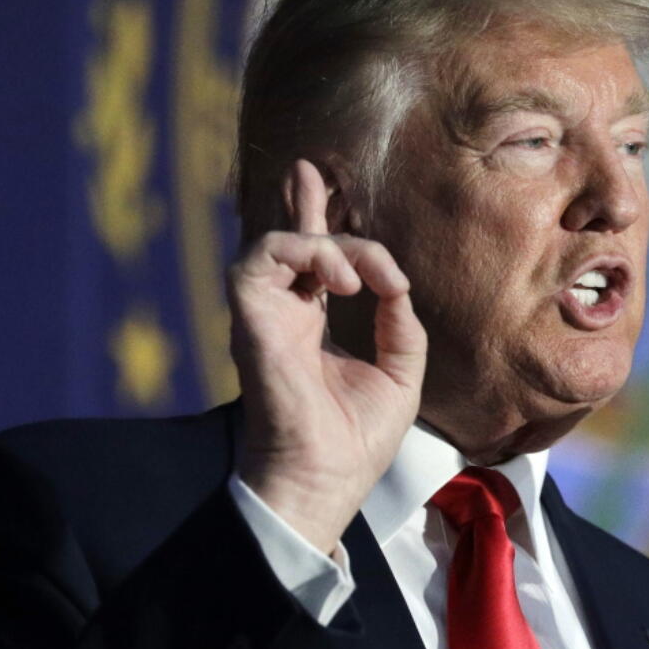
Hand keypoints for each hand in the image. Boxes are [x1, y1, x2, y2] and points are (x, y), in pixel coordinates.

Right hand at [227, 159, 426, 553]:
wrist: (325, 478)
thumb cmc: (357, 438)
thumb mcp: (398, 371)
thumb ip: (399, 322)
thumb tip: (396, 282)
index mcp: (313, 326)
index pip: (315, 265)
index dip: (325, 230)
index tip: (373, 244)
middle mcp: (285, 315)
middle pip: (285, 240)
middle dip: (300, 203)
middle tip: (308, 170)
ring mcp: (264, 315)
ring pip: (277, 243)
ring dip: (325, 243)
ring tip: (356, 275)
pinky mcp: (250, 319)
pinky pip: (261, 258)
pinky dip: (306, 253)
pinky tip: (342, 280)